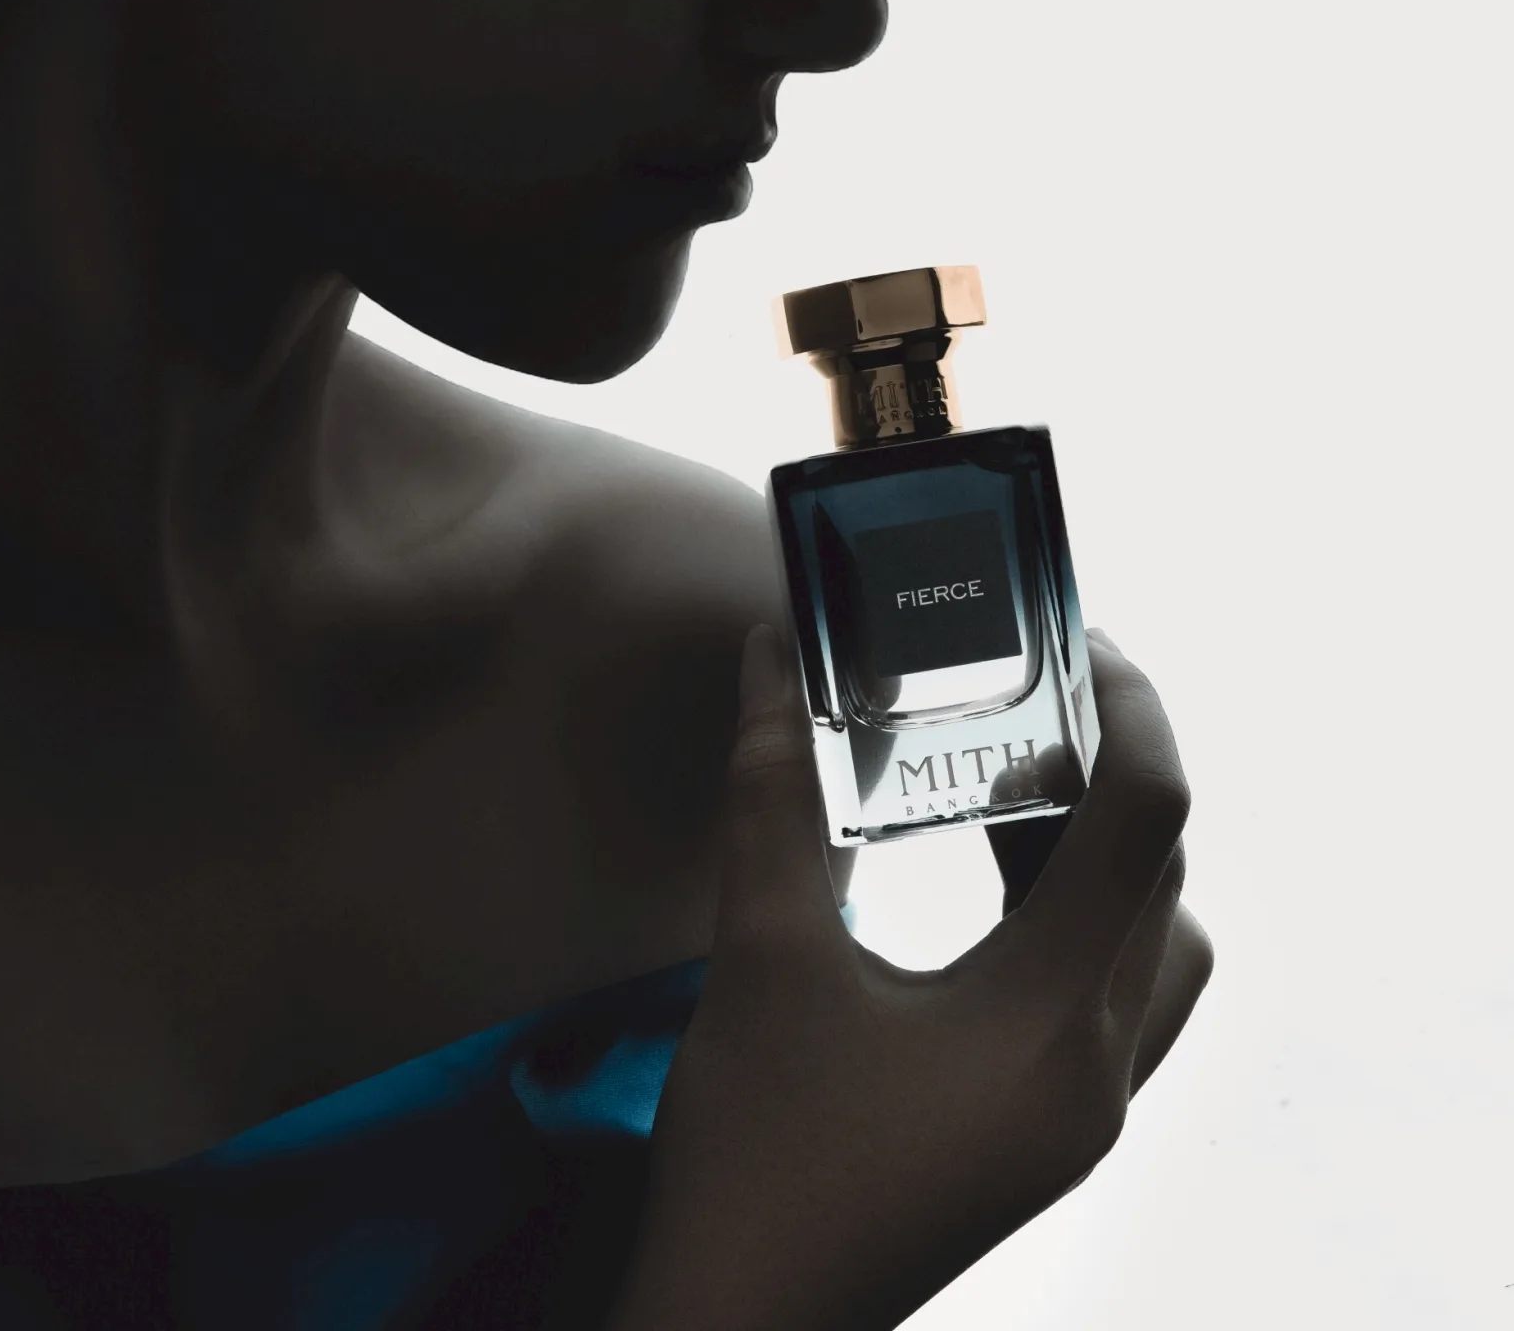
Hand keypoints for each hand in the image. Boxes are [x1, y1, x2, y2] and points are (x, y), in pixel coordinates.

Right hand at [604, 625, 1212, 1330]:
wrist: (741, 1324)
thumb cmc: (755, 1151)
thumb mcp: (763, 956)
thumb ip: (771, 794)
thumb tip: (766, 659)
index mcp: (1050, 1021)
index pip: (1149, 821)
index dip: (1127, 707)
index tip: (1070, 639)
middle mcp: (1099, 1070)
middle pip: (1159, 877)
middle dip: (1107, 771)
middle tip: (1025, 702)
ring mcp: (1085, 1115)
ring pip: (1154, 942)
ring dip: (1104, 852)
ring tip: (1006, 789)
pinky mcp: (1052, 1135)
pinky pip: (1114, 996)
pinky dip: (1080, 919)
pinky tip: (993, 889)